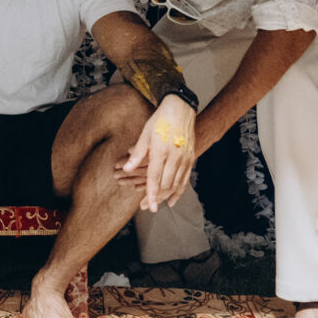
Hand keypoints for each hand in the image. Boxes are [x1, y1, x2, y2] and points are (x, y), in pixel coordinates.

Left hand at [122, 94, 198, 212]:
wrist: (181, 110)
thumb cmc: (160, 121)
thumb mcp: (146, 134)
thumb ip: (137, 153)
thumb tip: (126, 168)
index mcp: (161, 150)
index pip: (154, 177)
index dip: (150, 194)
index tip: (147, 206)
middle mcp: (175, 156)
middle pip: (166, 184)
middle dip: (156, 198)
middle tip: (146, 207)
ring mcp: (185, 159)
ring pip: (176, 184)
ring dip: (165, 197)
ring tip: (156, 205)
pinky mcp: (191, 159)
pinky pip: (185, 180)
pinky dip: (179, 192)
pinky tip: (172, 201)